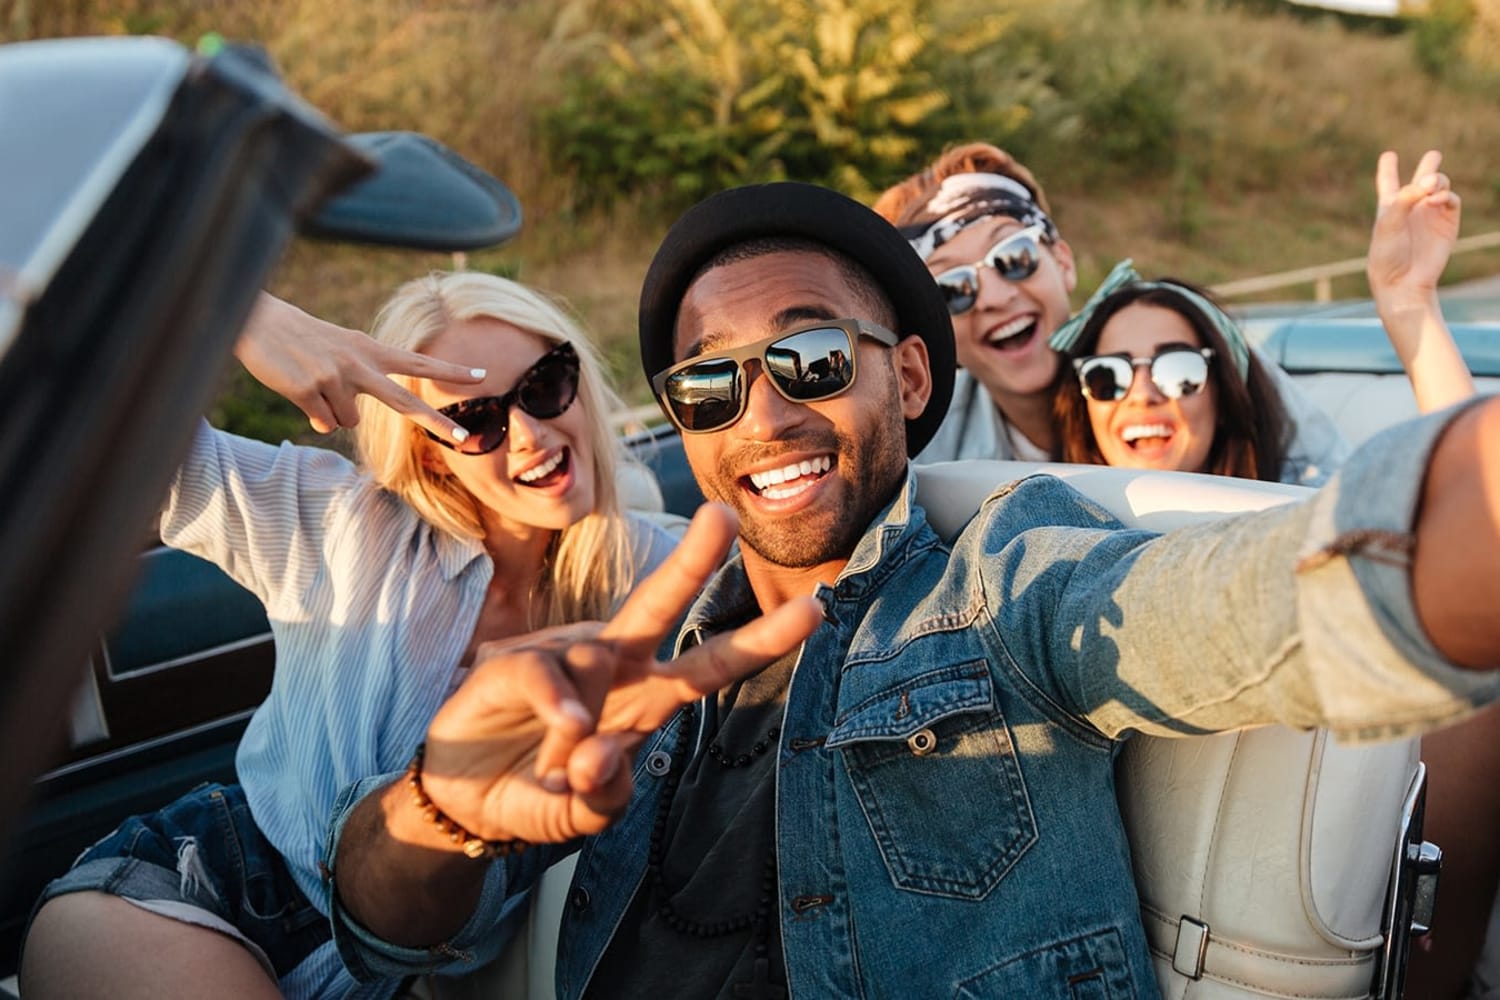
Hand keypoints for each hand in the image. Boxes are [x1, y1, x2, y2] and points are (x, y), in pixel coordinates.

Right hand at [234, 292, 484, 441]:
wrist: (259, 322)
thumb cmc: (301, 339)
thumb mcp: (337, 353)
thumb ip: (352, 387)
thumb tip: (338, 426)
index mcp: (370, 350)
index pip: (418, 363)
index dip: (450, 372)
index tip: (482, 375)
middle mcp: (359, 364)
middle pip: (405, 402)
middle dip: (437, 422)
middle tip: (466, 439)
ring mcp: (334, 379)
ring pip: (349, 421)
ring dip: (332, 410)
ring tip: (313, 381)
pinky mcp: (308, 391)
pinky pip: (322, 422)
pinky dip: (312, 412)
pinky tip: (297, 387)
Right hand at [418, 504, 823, 844]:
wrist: (462, 796)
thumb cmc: (536, 791)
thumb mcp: (579, 815)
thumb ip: (603, 798)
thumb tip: (601, 755)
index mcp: (647, 698)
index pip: (714, 665)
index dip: (765, 638)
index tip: (816, 607)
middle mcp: (615, 666)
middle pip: (661, 605)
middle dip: (694, 559)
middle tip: (723, 516)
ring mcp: (566, 659)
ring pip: (597, 654)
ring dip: (581, 724)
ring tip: (556, 766)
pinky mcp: (517, 663)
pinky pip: (550, 675)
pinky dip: (558, 706)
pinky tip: (564, 733)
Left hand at [1368, 150, 1460, 314]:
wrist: (1403, 280)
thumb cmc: (1388, 253)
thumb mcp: (1389, 222)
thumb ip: (1406, 198)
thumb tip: (1429, 182)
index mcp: (1389, 206)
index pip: (1388, 183)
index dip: (1388, 168)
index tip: (1388, 155)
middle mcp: (1411, 207)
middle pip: (1421, 180)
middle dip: (1428, 167)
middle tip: (1433, 155)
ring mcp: (1430, 213)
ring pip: (1439, 185)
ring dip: (1437, 179)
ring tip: (1430, 186)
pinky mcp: (1447, 223)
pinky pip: (1452, 200)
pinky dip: (1446, 195)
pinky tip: (1436, 199)